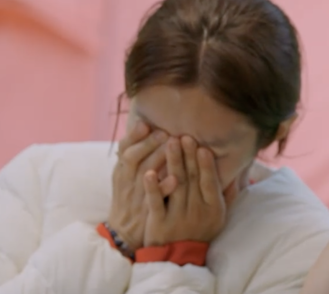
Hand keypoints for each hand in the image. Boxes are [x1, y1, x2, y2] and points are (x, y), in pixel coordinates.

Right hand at [107, 122, 177, 249]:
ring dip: (158, 159)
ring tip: (171, 146)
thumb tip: (147, 129)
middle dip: (148, 143)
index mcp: (121, 172)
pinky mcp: (146, 212)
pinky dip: (163, 187)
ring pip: (143, 175)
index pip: (123, 150)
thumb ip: (135, 157)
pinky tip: (175, 178)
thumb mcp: (126, 178)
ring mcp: (135, 197)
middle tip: (164, 132)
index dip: (133, 136)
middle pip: (133, 158)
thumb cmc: (131, 200)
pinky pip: (154, 199)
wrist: (125, 235)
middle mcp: (126, 182)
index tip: (145, 124)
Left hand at [142, 136, 231, 246]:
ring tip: (169, 143)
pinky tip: (149, 172)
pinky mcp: (159, 223)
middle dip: (188, 156)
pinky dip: (152, 187)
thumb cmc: (201, 232)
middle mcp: (197, 211)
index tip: (202, 147)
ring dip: (172, 162)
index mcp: (213, 208)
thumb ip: (227, 196)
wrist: (179, 259)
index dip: (206, 165)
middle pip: (192, 179)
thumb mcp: (219, 216)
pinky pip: (156, 202)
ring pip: (175, 185)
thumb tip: (237, 177)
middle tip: (183, 136)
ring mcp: (178, 217)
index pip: (210, 182)